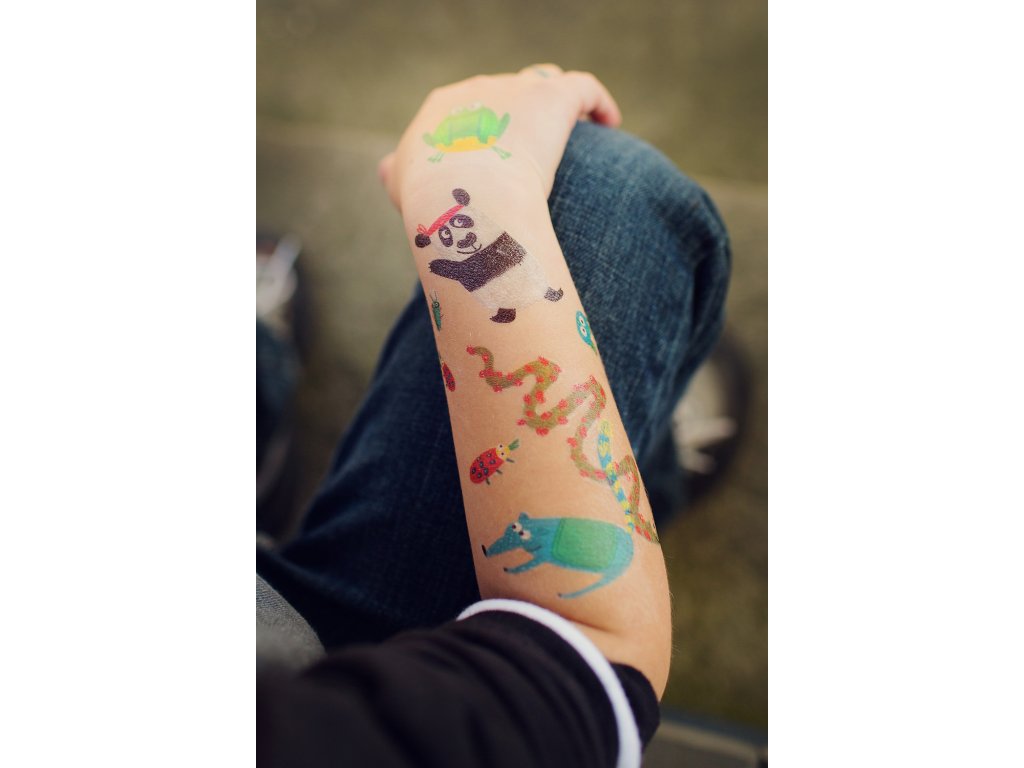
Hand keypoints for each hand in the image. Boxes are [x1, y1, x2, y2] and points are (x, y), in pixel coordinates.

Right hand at [378, 65, 621, 208]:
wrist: (461, 195)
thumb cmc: (433, 202)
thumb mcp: (404, 189)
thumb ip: (399, 175)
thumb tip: (390, 171)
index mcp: (443, 109)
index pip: (469, 109)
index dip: (487, 131)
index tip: (502, 162)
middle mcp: (479, 89)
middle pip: (506, 94)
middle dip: (520, 120)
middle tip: (537, 158)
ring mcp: (516, 89)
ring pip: (544, 82)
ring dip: (557, 105)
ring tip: (578, 135)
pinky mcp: (552, 97)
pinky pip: (584, 88)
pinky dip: (598, 103)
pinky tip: (610, 124)